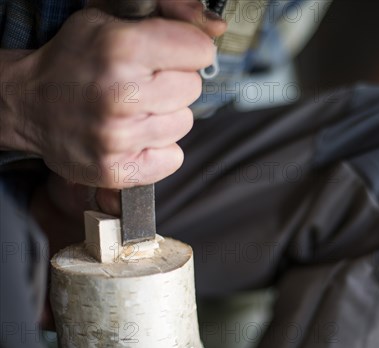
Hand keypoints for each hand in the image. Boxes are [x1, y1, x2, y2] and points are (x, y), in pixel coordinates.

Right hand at [0, 0, 225, 188]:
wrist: (29, 103)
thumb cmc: (74, 60)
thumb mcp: (113, 20)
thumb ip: (170, 15)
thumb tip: (217, 27)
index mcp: (120, 48)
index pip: (200, 50)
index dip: (188, 50)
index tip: (171, 54)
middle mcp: (120, 95)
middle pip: (192, 88)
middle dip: (174, 82)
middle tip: (143, 82)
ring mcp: (118, 137)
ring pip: (183, 123)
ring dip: (165, 116)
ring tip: (133, 109)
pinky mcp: (117, 169)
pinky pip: (173, 158)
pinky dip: (159, 148)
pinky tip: (135, 135)